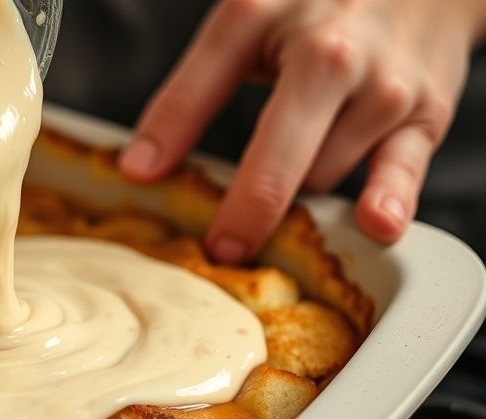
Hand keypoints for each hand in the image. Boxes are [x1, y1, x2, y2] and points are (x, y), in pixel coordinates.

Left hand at [119, 0, 485, 263]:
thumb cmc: (319, 8)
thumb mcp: (248, 21)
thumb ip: (193, 89)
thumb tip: (139, 166)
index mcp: (263, 19)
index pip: (200, 88)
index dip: (166, 137)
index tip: (139, 177)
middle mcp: (326, 53)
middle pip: (275, 156)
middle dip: (245, 209)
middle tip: (219, 249)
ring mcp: (380, 85)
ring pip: (322, 176)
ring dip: (296, 199)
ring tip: (283, 192)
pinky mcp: (426, 113)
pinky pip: (401, 169)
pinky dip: (388, 200)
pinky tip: (372, 224)